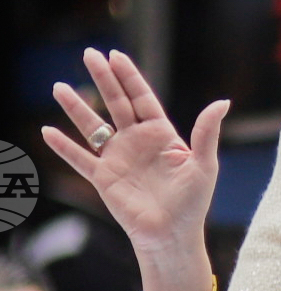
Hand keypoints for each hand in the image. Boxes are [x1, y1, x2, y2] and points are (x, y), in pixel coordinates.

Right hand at [42, 49, 227, 264]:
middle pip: (116, 103)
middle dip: (103, 79)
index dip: (129, 77)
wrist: (172, 236)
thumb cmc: (192, 203)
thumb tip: (224, 101)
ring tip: (58, 87)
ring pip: (93, 127)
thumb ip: (207, 132)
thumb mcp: (203, 164)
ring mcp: (118, 159)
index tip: (115, 56)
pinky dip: (64, 147)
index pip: (142, 98)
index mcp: (161, 136)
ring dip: (76, 108)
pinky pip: (80, 159)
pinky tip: (47, 131)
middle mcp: (137, 142)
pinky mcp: (104, 178)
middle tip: (89, 54)